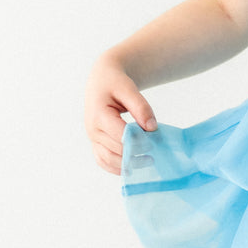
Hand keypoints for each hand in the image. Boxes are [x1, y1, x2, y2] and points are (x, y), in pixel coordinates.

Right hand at [84, 55, 157, 174]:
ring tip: (147, 162)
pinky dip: (116, 167)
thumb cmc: (115, 82)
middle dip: (135, 154)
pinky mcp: (96, 142)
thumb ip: (141, 107)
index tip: (154, 144)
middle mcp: (92, 129)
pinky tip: (132, 167)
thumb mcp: (129, 88)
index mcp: (99, 115)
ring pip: (107, 159)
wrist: (102, 80)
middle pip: (115, 150)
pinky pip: (103, 160)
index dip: (137, 141)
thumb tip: (151, 128)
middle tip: (155, 156)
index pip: (120, 135)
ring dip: (126, 165)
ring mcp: (93, 137)